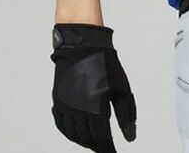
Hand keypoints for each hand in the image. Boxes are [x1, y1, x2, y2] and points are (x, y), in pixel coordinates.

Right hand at [51, 24, 136, 151]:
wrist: (83, 45)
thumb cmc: (104, 64)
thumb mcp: (122, 88)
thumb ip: (126, 114)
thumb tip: (130, 136)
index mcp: (95, 108)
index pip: (102, 139)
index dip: (108, 150)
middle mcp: (77, 110)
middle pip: (87, 138)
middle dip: (97, 145)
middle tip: (105, 147)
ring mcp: (65, 106)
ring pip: (72, 134)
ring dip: (83, 141)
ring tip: (93, 142)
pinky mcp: (58, 100)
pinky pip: (61, 124)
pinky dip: (68, 132)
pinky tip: (75, 133)